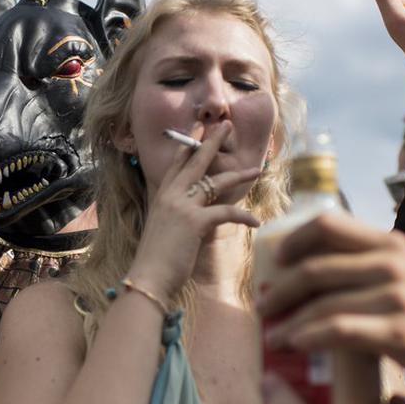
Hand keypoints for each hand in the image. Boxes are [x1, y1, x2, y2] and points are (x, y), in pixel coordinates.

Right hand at [126, 122, 260, 296]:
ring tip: (256, 169)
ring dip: (239, 175)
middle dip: (212, 142)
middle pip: (194, 162)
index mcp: (161, 197)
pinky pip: (226, 212)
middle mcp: (170, 196)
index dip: (187, 148)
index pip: (176, 166)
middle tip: (226, 125)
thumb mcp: (162, 232)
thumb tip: (186, 220)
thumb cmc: (155, 261)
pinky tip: (256, 221)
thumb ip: (173, 220)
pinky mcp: (195, 222)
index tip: (198, 134)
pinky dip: (243, 217)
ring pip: (215, 181)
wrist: (148, 278)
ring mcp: (182, 206)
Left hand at [258, 212, 404, 391]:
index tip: (274, 261)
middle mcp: (391, 262)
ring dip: (288, 321)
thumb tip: (317, 284)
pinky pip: (339, 330)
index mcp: (389, 244)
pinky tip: (295, 345)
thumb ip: (369, 271)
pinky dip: (309, 336)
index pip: (327, 225)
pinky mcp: (399, 331)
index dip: (292, 240)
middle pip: (314, 266)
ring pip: (322, 302)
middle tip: (263, 307)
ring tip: (272, 337)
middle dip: (279, 289)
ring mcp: (396, 295)